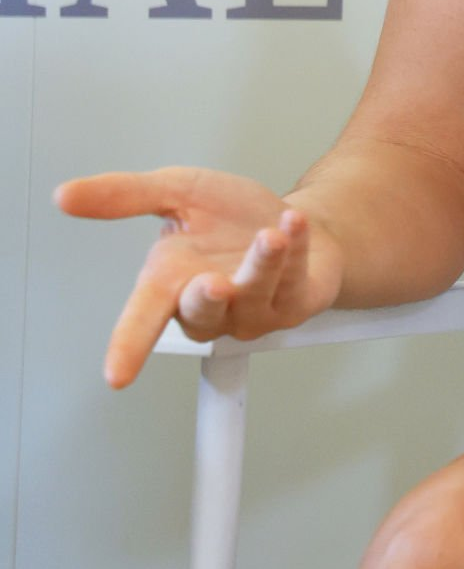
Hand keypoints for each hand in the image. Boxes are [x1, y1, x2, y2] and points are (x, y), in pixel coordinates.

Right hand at [56, 167, 345, 388]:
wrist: (293, 221)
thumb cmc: (232, 219)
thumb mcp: (176, 192)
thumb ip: (125, 195)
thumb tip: (63, 195)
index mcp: (173, 282)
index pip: (143, 317)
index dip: (128, 345)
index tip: (116, 375)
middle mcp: (213, 304)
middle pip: (201, 315)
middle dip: (205, 300)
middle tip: (210, 283)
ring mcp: (256, 308)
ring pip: (254, 295)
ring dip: (262, 265)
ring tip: (269, 236)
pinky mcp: (295, 301)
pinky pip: (294, 279)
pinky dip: (295, 247)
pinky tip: (292, 223)